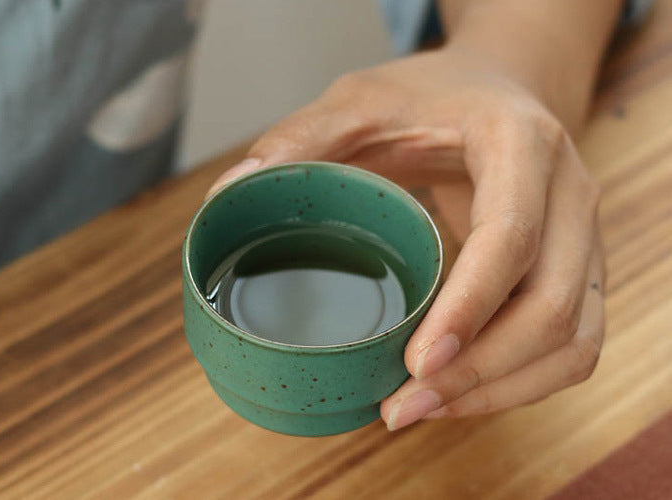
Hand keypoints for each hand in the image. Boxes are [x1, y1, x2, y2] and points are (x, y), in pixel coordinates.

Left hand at [207, 46, 604, 429]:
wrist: (495, 91)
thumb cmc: (430, 96)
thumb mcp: (361, 99)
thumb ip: (300, 138)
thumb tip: (232, 193)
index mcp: (519, 143)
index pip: (509, 235)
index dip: (469, 306)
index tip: (416, 362)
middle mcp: (568, 194)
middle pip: (551, 306)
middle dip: (478, 373)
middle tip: (400, 406)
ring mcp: (583, 238)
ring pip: (571, 339)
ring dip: (501, 391)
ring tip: (420, 410)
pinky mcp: (579, 271)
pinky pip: (574, 346)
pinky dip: (521, 384)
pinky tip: (458, 394)